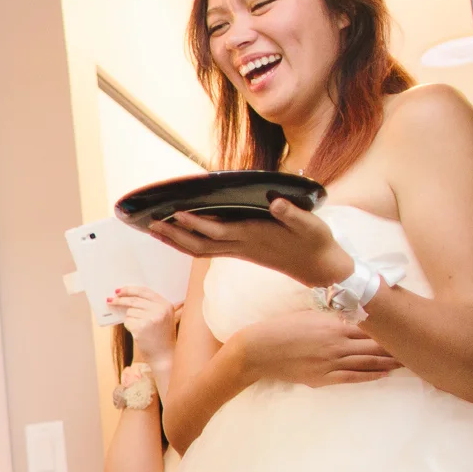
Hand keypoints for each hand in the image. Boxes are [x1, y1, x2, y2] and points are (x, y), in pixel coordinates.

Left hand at [106, 286, 179, 366]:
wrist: (163, 355)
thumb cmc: (160, 336)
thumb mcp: (162, 317)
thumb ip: (150, 305)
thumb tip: (126, 297)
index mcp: (166, 305)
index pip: (145, 291)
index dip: (130, 289)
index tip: (118, 290)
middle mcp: (160, 310)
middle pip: (134, 300)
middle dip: (120, 300)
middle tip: (110, 300)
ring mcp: (151, 319)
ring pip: (129, 312)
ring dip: (129, 318)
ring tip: (140, 327)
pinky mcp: (141, 328)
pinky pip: (127, 322)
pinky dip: (129, 326)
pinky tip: (138, 333)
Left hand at [149, 197, 349, 287]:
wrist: (321, 268)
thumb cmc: (316, 242)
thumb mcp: (311, 224)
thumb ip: (292, 214)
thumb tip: (276, 203)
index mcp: (255, 237)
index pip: (218, 231)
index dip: (196, 223)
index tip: (177, 212)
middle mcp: (242, 246)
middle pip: (199, 245)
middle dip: (175, 235)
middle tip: (151, 223)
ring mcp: (239, 251)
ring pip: (200, 251)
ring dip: (176, 241)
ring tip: (154, 229)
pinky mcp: (241, 252)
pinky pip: (208, 251)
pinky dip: (189, 244)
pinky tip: (177, 236)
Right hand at [234, 308, 399, 386]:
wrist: (257, 350)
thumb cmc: (280, 328)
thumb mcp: (308, 314)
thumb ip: (332, 315)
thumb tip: (351, 313)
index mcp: (334, 324)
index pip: (373, 326)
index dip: (393, 327)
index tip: (409, 326)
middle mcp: (337, 343)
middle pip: (376, 345)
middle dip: (398, 346)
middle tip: (419, 345)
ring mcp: (331, 362)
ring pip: (368, 362)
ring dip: (390, 362)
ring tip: (409, 361)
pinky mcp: (322, 378)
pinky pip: (352, 377)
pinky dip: (371, 375)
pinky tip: (385, 374)